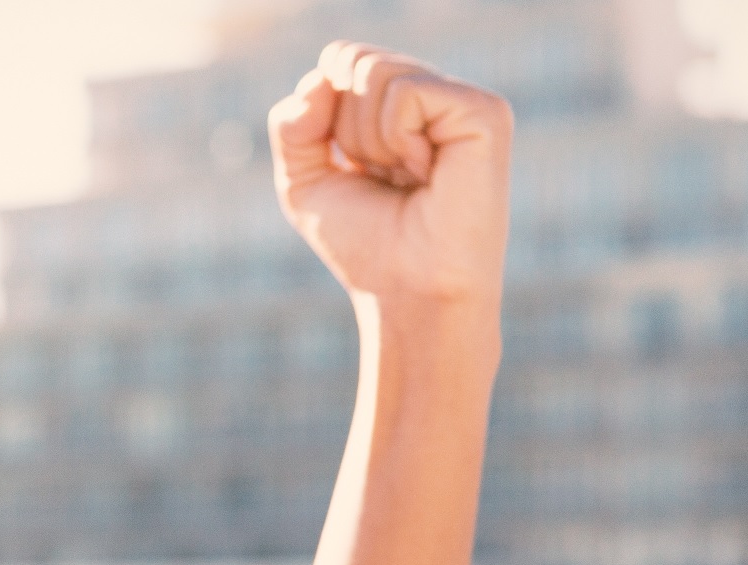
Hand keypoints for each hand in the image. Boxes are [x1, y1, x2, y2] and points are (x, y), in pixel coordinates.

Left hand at [268, 41, 511, 305]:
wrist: (407, 292)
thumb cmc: (365, 245)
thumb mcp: (305, 183)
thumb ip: (293, 125)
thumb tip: (319, 78)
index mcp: (399, 107)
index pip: (339, 60)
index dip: (322, 115)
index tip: (352, 168)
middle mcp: (433, 96)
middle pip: (352, 61)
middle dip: (344, 131)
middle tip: (382, 177)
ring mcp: (461, 101)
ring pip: (375, 72)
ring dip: (369, 141)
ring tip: (407, 178)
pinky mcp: (484, 111)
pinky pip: (406, 93)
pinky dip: (396, 140)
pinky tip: (427, 173)